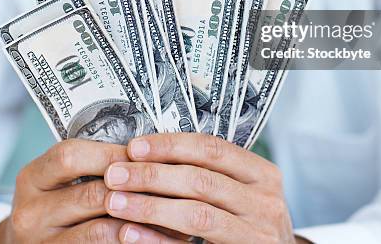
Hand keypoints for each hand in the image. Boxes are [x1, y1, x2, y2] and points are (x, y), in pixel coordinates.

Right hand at [0, 139, 181, 242]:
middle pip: (90, 193)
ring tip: (169, 209)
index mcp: (32, 178)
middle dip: (133, 187)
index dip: (109, 153)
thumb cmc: (60, 201)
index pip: (69, 156)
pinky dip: (131, 239)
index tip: (141, 153)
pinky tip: (151, 234)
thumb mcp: (61, 178)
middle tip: (167, 182)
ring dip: (140, 217)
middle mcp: (30, 212)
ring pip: (100, 227)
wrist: (32, 243)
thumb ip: (90, 163)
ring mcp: (41, 242)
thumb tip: (145, 150)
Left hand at [102, 133, 294, 243]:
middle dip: (152, 175)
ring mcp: (258, 234)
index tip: (134, 147)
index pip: (212, 148)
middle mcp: (265, 202)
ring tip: (115, 202)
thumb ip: (210, 173)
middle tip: (115, 174)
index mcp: (263, 174)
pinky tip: (130, 233)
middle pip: (201, 180)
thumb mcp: (242, 191)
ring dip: (150, 206)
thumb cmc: (249, 222)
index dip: (170, 145)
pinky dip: (157, 240)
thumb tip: (148, 153)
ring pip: (196, 214)